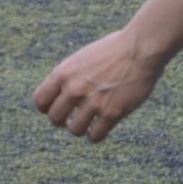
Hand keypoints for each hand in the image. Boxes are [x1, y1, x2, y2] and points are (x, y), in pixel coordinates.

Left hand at [33, 27, 164, 142]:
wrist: (141, 47)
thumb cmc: (115, 48)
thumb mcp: (84, 57)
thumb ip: (70, 75)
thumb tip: (61, 94)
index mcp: (65, 72)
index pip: (40, 101)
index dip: (48, 107)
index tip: (59, 106)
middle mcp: (75, 88)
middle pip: (54, 119)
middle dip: (63, 120)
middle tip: (74, 116)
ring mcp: (93, 102)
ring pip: (74, 130)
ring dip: (81, 128)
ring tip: (90, 121)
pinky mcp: (112, 113)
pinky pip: (95, 136)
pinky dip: (97, 134)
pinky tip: (103, 125)